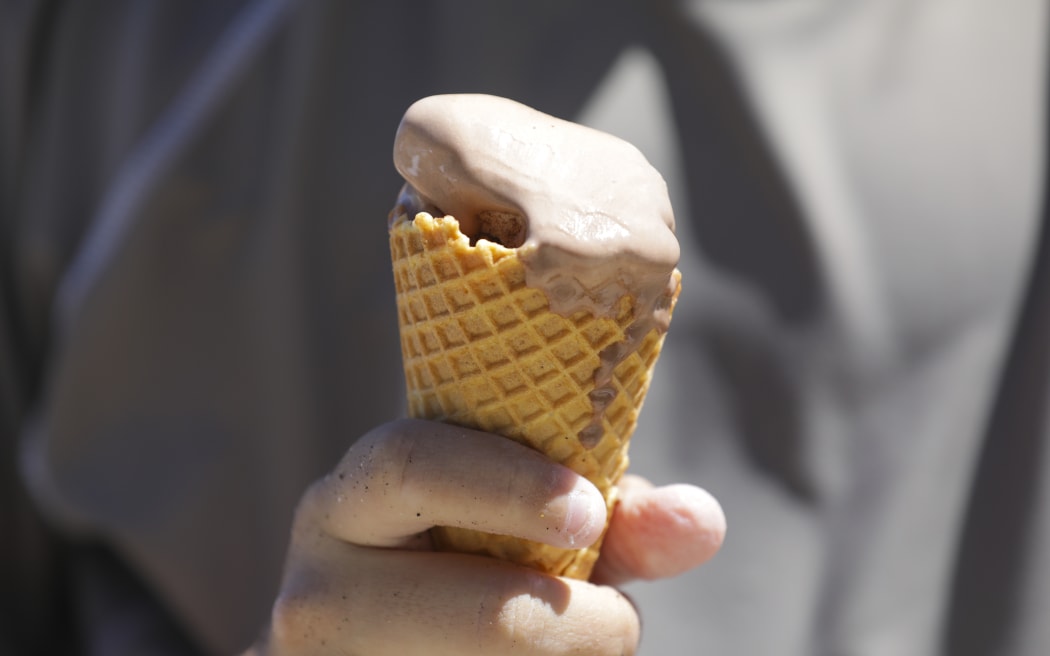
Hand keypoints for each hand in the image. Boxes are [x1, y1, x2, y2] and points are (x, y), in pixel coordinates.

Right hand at [247, 419, 724, 654]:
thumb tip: (704, 521)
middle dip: (585, 626)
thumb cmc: (465, 571)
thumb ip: (614, 520)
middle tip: (615, 619)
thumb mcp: (520, 529)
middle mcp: (315, 592)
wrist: (375, 653)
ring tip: (566, 650)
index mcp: (347, 504)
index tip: (587, 510)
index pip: (410, 464)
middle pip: (486, 615)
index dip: (509, 485)